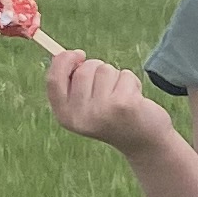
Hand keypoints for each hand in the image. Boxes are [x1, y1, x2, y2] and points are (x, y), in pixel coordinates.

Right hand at [44, 47, 172, 155]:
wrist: (144, 142)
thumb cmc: (113, 117)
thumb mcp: (86, 105)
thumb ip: (73, 84)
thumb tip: (63, 55)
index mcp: (65, 116)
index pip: (53, 80)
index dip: (63, 61)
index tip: (78, 54)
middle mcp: (80, 116)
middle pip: (83, 70)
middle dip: (98, 69)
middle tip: (109, 86)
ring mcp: (102, 110)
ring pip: (105, 69)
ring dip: (116, 77)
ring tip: (122, 96)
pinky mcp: (123, 105)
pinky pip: (125, 75)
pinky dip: (132, 82)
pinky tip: (135, 100)